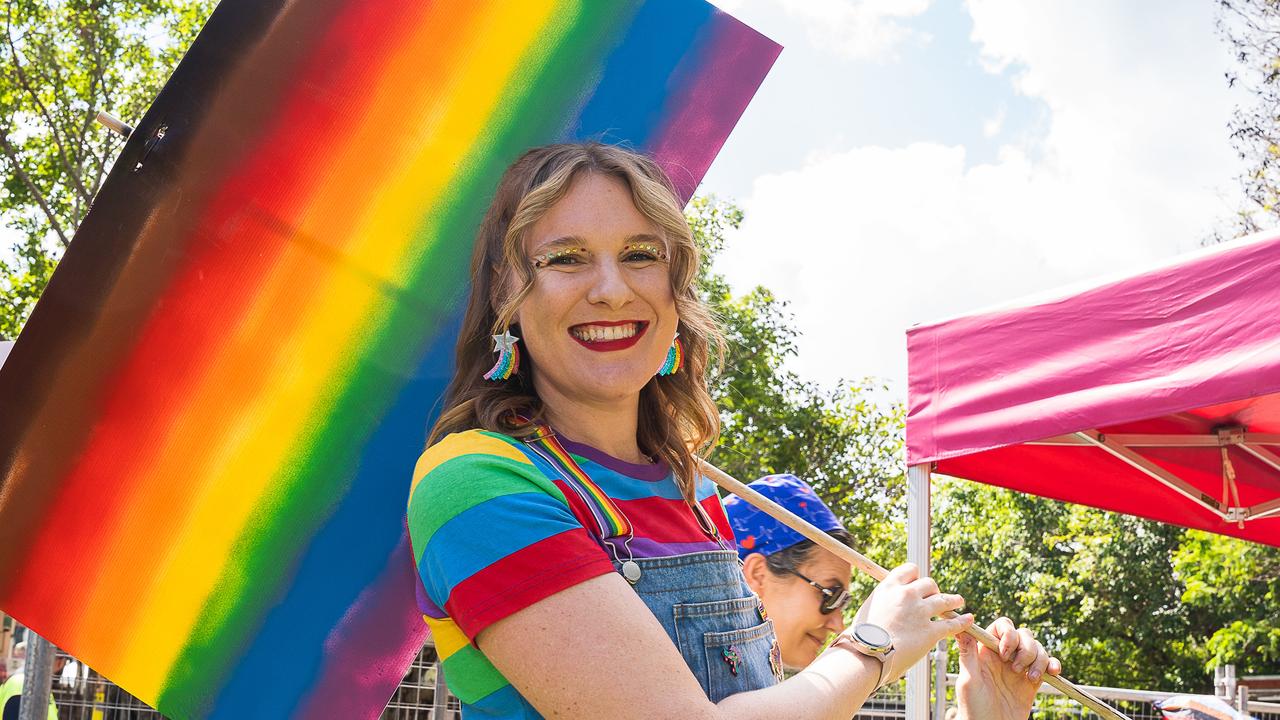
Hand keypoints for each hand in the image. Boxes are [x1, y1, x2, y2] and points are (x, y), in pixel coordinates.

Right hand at [848, 563, 972, 682]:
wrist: (866, 653)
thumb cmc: (861, 637)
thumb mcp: (868, 609)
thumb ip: (883, 604)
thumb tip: (887, 608)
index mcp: (889, 587)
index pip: (910, 570)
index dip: (916, 577)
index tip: (918, 584)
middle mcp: (906, 595)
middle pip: (929, 584)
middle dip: (934, 591)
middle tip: (936, 598)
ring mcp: (920, 612)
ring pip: (944, 600)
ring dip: (953, 601)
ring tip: (959, 602)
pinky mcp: (930, 631)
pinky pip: (952, 623)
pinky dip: (962, 621)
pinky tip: (968, 620)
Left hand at [955, 617, 1061, 719]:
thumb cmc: (974, 708)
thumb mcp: (969, 680)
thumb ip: (968, 653)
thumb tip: (962, 625)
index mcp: (987, 652)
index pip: (1001, 627)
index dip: (1008, 634)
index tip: (1004, 653)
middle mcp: (1004, 657)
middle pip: (1023, 634)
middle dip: (1025, 648)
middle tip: (1015, 669)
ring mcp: (1019, 668)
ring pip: (1037, 648)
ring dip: (1039, 659)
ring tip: (1030, 678)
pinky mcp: (1032, 681)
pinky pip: (1048, 665)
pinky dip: (1053, 664)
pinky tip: (1051, 672)